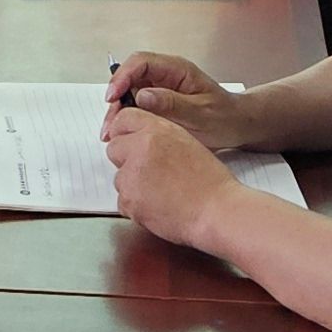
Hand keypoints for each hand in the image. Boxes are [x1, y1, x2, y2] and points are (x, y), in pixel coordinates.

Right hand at [103, 51, 249, 149]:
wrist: (238, 126)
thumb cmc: (225, 117)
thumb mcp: (201, 113)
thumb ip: (172, 103)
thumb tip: (142, 96)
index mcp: (176, 69)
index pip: (141, 62)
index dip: (123, 76)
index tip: (114, 96)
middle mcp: (165, 76)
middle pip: (130, 78)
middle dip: (116, 98)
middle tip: (110, 122)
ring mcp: (160, 89)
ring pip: (129, 94)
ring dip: (118, 111)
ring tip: (110, 133)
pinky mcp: (158, 104)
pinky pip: (136, 107)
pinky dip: (126, 119)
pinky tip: (121, 134)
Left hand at [104, 104, 239, 247]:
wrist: (217, 211)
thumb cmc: (210, 182)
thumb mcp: (185, 143)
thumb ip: (158, 136)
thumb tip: (137, 137)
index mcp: (156, 130)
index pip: (123, 120)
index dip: (123, 132)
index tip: (127, 142)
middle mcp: (140, 147)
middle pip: (114, 148)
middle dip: (126, 161)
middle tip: (150, 174)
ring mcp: (132, 174)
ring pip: (119, 178)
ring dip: (133, 186)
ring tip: (161, 193)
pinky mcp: (129, 200)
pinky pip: (122, 202)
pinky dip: (136, 207)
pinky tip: (158, 206)